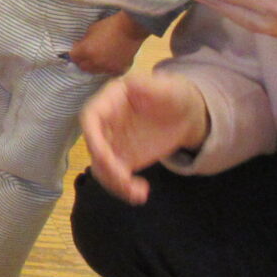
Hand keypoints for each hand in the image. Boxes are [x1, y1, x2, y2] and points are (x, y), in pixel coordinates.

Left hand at [68, 11, 149, 75]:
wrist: (131, 28)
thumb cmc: (109, 25)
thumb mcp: (91, 29)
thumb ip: (84, 41)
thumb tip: (79, 47)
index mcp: (86, 51)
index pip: (73, 57)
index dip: (74, 52)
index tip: (77, 48)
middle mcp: (95, 62)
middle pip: (83, 67)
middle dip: (82, 61)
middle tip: (86, 54)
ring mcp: (107, 68)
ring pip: (95, 71)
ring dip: (94, 65)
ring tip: (99, 57)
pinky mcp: (118, 70)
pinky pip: (108, 72)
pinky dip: (106, 67)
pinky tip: (109, 60)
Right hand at [79, 70, 209, 204]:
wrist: (186, 114)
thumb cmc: (175, 95)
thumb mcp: (167, 87)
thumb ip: (149, 86)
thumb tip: (130, 83)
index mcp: (111, 100)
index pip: (91, 118)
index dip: (92, 138)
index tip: (102, 156)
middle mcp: (106, 123)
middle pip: (94, 147)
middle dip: (106, 166)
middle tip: (124, 179)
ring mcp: (113, 143)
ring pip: (101, 166)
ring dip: (114, 182)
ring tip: (137, 191)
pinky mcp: (122, 160)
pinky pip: (115, 177)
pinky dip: (124, 189)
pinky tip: (140, 193)